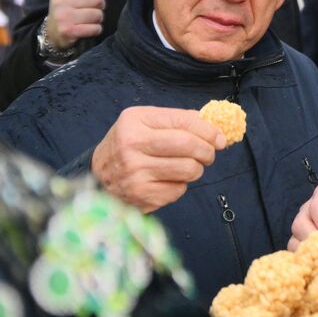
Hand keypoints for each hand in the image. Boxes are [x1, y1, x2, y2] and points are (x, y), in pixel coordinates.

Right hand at [46, 0, 105, 49]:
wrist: (53, 32)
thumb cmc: (69, 6)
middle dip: (99, 4)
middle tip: (89, 8)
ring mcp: (63, 15)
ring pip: (98, 14)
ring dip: (97, 18)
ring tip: (87, 19)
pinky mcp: (68, 30)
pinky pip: (95, 28)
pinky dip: (95, 29)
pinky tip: (86, 28)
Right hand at [91, 106, 224, 212]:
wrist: (97, 176)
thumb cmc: (128, 145)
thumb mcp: (143, 123)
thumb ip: (176, 120)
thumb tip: (213, 127)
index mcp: (134, 121)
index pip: (183, 121)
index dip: (208, 130)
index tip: (219, 137)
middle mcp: (132, 146)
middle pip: (188, 146)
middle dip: (208, 150)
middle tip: (209, 153)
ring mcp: (135, 173)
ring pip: (188, 169)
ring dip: (197, 169)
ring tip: (189, 166)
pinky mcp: (141, 196)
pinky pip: (179, 190)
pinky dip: (181, 185)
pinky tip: (169, 180)